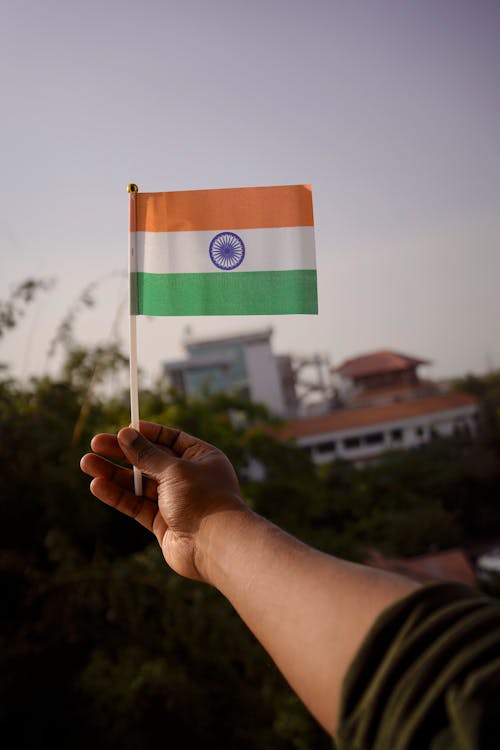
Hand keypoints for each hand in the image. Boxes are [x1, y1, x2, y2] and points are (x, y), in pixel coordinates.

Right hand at [80, 421, 245, 581]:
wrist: (215, 546)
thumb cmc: (203, 500)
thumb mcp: (174, 470)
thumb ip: (148, 455)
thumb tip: (126, 434)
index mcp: (202, 458)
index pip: (171, 439)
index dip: (148, 433)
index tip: (124, 428)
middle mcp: (189, 478)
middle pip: (150, 460)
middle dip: (123, 452)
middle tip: (95, 443)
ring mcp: (175, 501)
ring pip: (139, 483)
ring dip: (113, 473)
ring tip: (86, 462)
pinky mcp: (162, 523)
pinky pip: (136, 505)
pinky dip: (117, 495)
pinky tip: (97, 485)